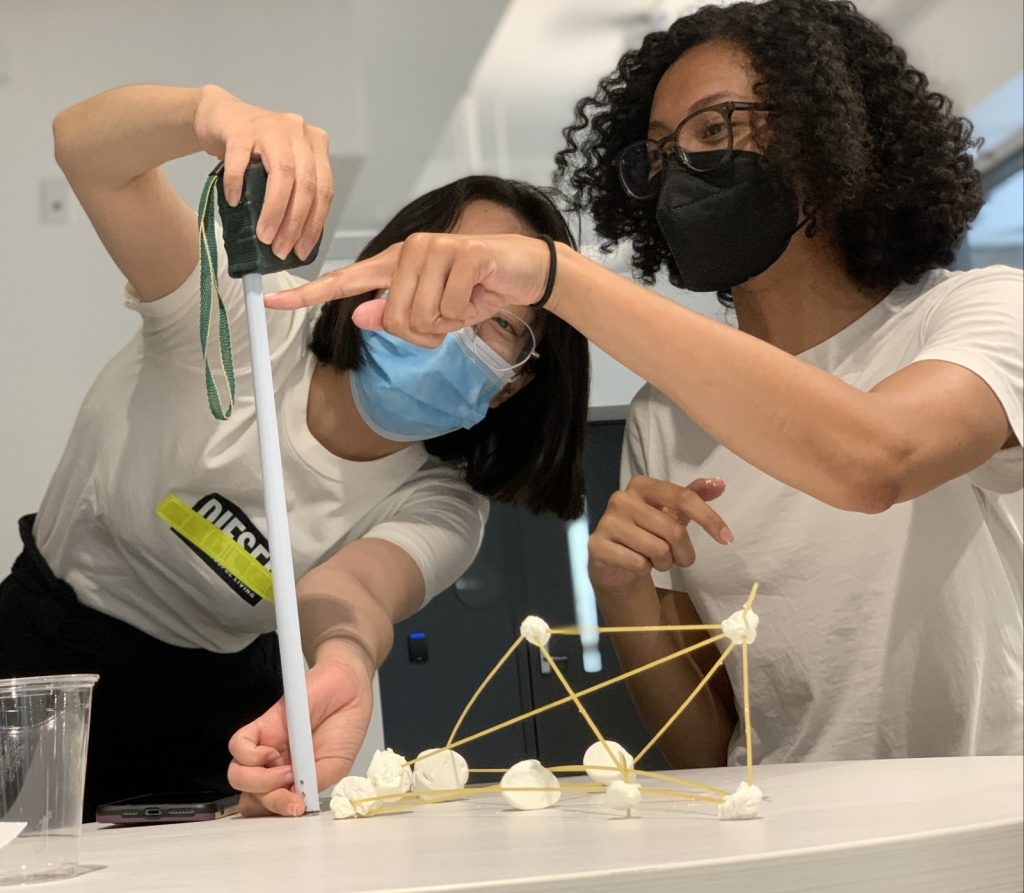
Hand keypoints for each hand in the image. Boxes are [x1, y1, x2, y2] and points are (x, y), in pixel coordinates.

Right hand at [193, 85, 331, 260]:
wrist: (220, 115)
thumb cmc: (255, 149)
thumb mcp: (283, 168)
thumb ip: (295, 192)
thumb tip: (295, 240)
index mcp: (315, 145)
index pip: (324, 190)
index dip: (314, 224)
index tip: (301, 250)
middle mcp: (298, 132)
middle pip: (305, 185)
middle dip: (294, 223)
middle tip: (280, 248)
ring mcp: (271, 127)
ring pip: (282, 174)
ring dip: (274, 211)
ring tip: (264, 236)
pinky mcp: (240, 129)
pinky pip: (241, 160)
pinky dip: (238, 184)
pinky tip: (235, 202)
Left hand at [227, 641, 371, 816]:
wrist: (349, 689)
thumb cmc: (346, 726)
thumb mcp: (337, 766)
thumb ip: (313, 786)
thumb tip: (294, 803)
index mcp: (292, 781)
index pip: (268, 808)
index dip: (276, 814)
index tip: (297, 809)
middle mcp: (275, 767)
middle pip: (251, 797)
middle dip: (269, 803)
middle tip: (292, 796)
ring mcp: (267, 748)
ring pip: (238, 776)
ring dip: (261, 783)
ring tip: (287, 772)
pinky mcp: (262, 726)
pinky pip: (238, 747)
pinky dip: (251, 756)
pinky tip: (273, 752)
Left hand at [264, 231, 554, 346]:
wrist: (525, 272)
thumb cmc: (475, 291)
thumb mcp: (434, 315)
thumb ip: (395, 317)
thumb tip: (362, 317)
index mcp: (394, 265)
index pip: (345, 281)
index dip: (309, 293)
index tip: (273, 300)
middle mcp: (408, 251)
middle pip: (393, 319)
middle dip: (424, 333)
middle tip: (449, 317)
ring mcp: (434, 249)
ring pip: (420, 316)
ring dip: (447, 323)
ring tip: (464, 301)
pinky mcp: (462, 254)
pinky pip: (450, 309)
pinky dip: (467, 313)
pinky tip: (479, 292)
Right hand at [588, 476, 731, 595]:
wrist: (614, 563)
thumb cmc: (647, 533)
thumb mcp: (671, 514)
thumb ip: (693, 497)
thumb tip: (719, 484)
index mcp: (642, 485)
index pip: (683, 497)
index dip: (709, 518)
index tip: (727, 538)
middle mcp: (622, 498)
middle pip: (673, 529)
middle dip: (683, 552)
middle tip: (678, 559)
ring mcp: (607, 521)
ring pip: (658, 550)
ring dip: (664, 563)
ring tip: (653, 560)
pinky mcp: (597, 545)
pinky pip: (638, 563)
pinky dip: (644, 570)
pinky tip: (635, 564)